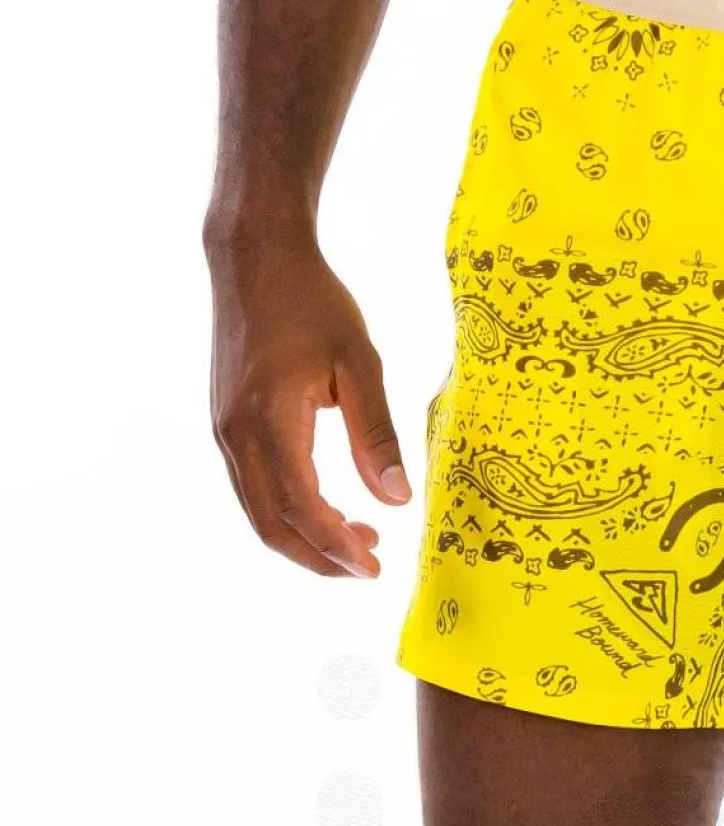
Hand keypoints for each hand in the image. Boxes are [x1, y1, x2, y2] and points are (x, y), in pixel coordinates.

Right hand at [207, 226, 409, 577]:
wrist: (254, 257)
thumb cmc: (311, 301)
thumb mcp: (360, 363)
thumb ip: (376, 435)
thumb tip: (397, 501)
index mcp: (269, 422)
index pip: (304, 510)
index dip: (339, 549)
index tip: (376, 568)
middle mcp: (236, 436)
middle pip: (274, 527)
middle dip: (321, 559)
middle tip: (369, 566)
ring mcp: (224, 432)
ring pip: (259, 514)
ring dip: (305, 538)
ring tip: (356, 538)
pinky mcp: (225, 425)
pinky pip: (253, 489)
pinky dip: (288, 512)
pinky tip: (327, 507)